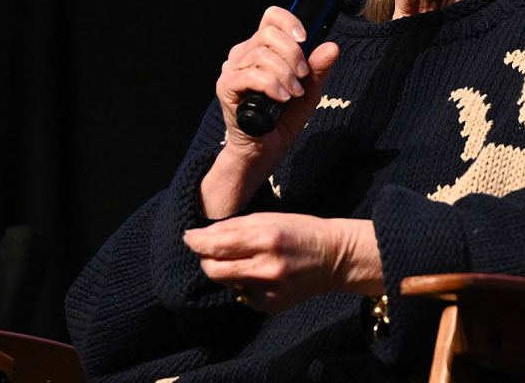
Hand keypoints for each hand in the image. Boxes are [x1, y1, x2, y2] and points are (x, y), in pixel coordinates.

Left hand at [183, 213, 382, 312]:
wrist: (335, 257)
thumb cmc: (301, 231)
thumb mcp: (269, 218)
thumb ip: (234, 227)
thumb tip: (200, 236)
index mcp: (267, 239)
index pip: (217, 245)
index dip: (197, 241)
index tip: (189, 237)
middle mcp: (267, 268)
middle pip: (214, 270)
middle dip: (206, 259)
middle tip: (210, 250)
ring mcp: (270, 290)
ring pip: (225, 284)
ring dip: (224, 271)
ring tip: (242, 259)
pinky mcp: (271, 306)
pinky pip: (241, 295)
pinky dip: (242, 284)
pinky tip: (258, 274)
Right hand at [201, 7, 339, 217]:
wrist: (264, 150)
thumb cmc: (283, 119)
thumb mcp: (308, 92)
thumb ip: (318, 69)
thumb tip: (332, 46)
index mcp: (262, 48)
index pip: (272, 18)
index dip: (289, 22)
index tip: (305, 39)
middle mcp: (244, 54)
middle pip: (268, 33)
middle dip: (293, 53)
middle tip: (303, 76)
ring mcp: (233, 69)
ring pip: (261, 54)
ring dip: (285, 74)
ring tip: (294, 94)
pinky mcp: (226, 87)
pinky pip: (250, 76)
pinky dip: (272, 85)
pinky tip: (282, 98)